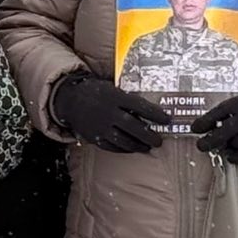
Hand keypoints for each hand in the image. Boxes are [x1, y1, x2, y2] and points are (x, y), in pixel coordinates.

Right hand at [51, 71, 171, 152]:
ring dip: (138, 145)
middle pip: (133, 127)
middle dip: (149, 135)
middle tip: (159, 141)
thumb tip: (148, 107)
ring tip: (148, 147)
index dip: (155, 114)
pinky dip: (124, 149)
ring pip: (123, 140)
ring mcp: (101, 127)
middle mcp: (108, 112)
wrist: (70, 99)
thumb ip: (126, 98)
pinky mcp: (95, 137)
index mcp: (114, 97)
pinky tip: (132, 149)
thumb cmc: (95, 91)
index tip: (167, 120)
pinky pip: (112, 147)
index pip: (139, 106)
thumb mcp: (111, 88)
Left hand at [193, 80, 237, 163]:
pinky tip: (232, 157)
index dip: (203, 122)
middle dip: (208, 141)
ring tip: (220, 149)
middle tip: (201, 145)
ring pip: (232, 145)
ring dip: (224, 148)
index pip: (215, 114)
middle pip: (220, 133)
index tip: (195, 128)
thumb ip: (236, 106)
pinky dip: (236, 158)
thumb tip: (219, 116)